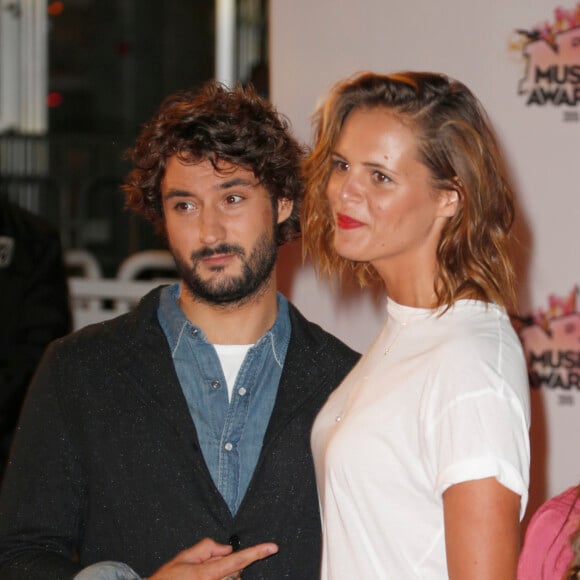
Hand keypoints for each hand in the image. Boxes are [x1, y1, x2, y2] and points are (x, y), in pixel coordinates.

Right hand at [148, 537, 277, 579]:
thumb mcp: (185, 557)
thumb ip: (208, 547)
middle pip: (236, 571)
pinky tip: (203, 577)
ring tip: (201, 577)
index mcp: (209, 573)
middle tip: (205, 567)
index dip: (257, 552)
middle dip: (228, 565)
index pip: (239, 560)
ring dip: (224, 576)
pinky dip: (222, 578)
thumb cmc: (168, 579)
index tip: (273, 547)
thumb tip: (226, 549)